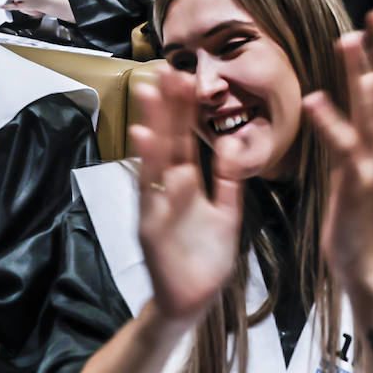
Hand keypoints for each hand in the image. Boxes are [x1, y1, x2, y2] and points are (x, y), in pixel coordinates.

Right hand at [128, 65, 242, 323]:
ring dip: (152, 125)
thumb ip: (228, 178)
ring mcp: (157, 205)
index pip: (185, 139)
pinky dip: (146, 166)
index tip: (185, 77)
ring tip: (150, 93)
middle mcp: (169, 189)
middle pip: (168, 141)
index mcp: (188, 184)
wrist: (192, 301)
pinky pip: (150, 193)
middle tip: (164, 70)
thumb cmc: (205, 257)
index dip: (185, 110)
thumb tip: (229, 140)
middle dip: (167, 107)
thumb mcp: (226, 213)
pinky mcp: (152, 226)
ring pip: (155, 159)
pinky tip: (143, 138)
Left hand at [302, 7, 372, 288]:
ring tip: (348, 38)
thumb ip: (357, 124)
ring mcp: (372, 161)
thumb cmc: (356, 207)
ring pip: (371, 110)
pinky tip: (314, 99)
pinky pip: (343, 147)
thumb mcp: (358, 157)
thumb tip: (354, 92)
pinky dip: (330, 122)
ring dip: (360, 73)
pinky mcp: (356, 182)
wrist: (364, 258)